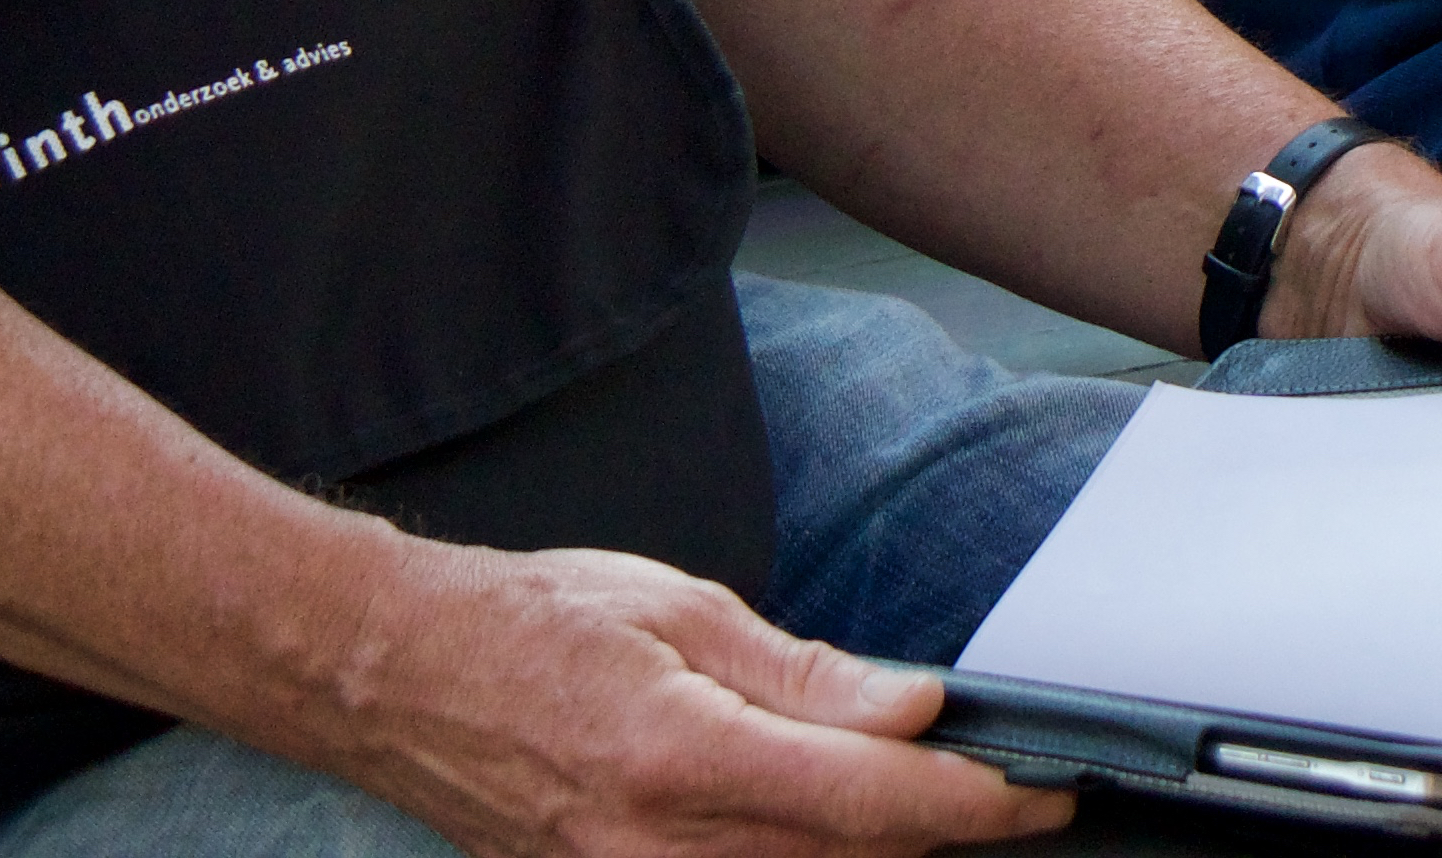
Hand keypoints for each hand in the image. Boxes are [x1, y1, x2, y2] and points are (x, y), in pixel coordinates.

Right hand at [325, 539, 1077, 857]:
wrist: (399, 680)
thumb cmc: (530, 625)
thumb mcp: (680, 608)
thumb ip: (804, 674)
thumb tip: (912, 709)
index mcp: (682, 753)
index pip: (867, 800)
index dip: (975, 803)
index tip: (1043, 791)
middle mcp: (659, 845)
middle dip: (949, 835)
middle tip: (1015, 794)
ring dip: (882, 854)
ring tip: (934, 807)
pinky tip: (840, 830)